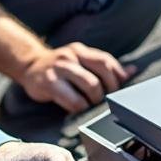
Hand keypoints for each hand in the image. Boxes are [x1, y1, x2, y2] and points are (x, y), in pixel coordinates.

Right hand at [18, 43, 135, 112]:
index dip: (117, 76)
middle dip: (109, 89)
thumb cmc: (59, 68)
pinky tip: (78, 109)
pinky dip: (80, 107)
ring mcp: (60, 68)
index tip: (119, 90)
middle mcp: (72, 56)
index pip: (106, 61)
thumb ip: (103, 67)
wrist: (29, 66)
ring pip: (90, 84)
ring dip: (95, 99)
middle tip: (105, 100)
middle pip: (102, 71)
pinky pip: (72, 99)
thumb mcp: (81, 62)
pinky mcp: (50, 83)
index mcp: (81, 50)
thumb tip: (132, 71)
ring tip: (92, 105)